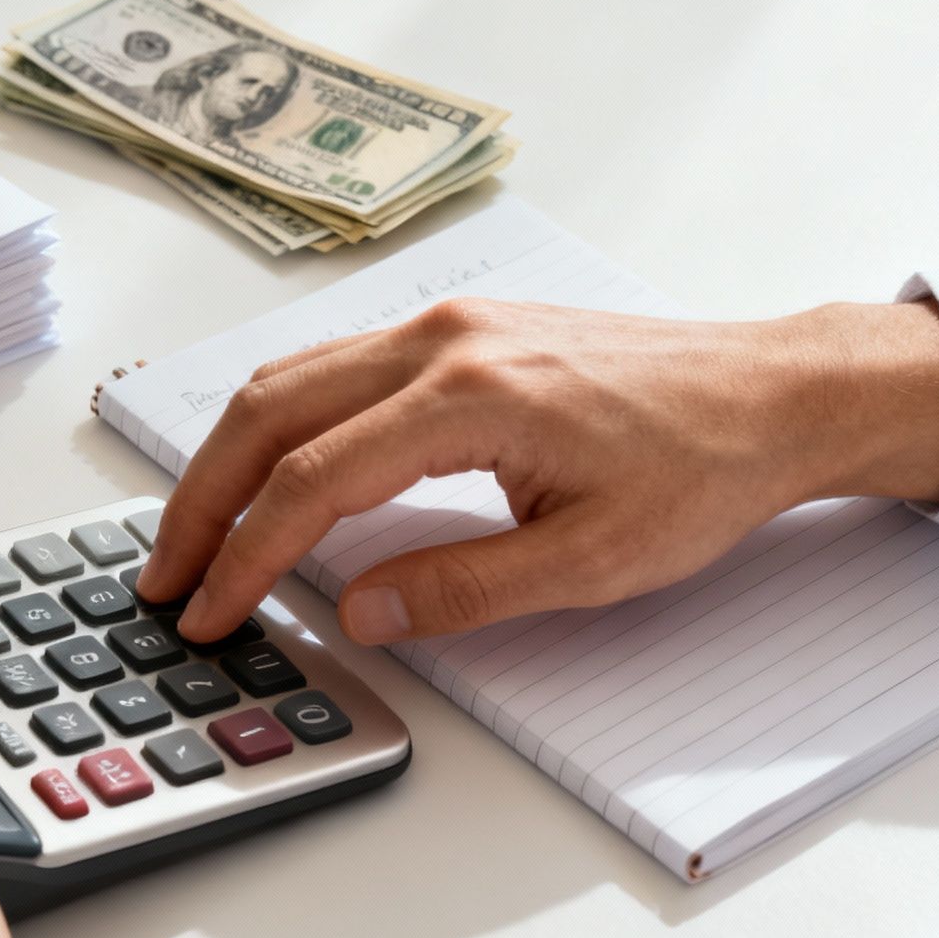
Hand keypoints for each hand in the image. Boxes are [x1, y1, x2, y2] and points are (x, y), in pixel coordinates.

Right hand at [136, 296, 938, 643]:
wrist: (771, 394)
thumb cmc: (702, 468)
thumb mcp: (592, 562)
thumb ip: (462, 590)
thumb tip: (354, 611)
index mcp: (472, 395)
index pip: (316, 480)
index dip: (249, 554)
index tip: (210, 612)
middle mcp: (441, 341)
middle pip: (271, 412)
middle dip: (204, 500)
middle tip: (167, 576)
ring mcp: (443, 325)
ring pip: (289, 380)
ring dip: (228, 458)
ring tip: (196, 534)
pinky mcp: (453, 331)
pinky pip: (329, 368)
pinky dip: (276, 426)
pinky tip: (264, 474)